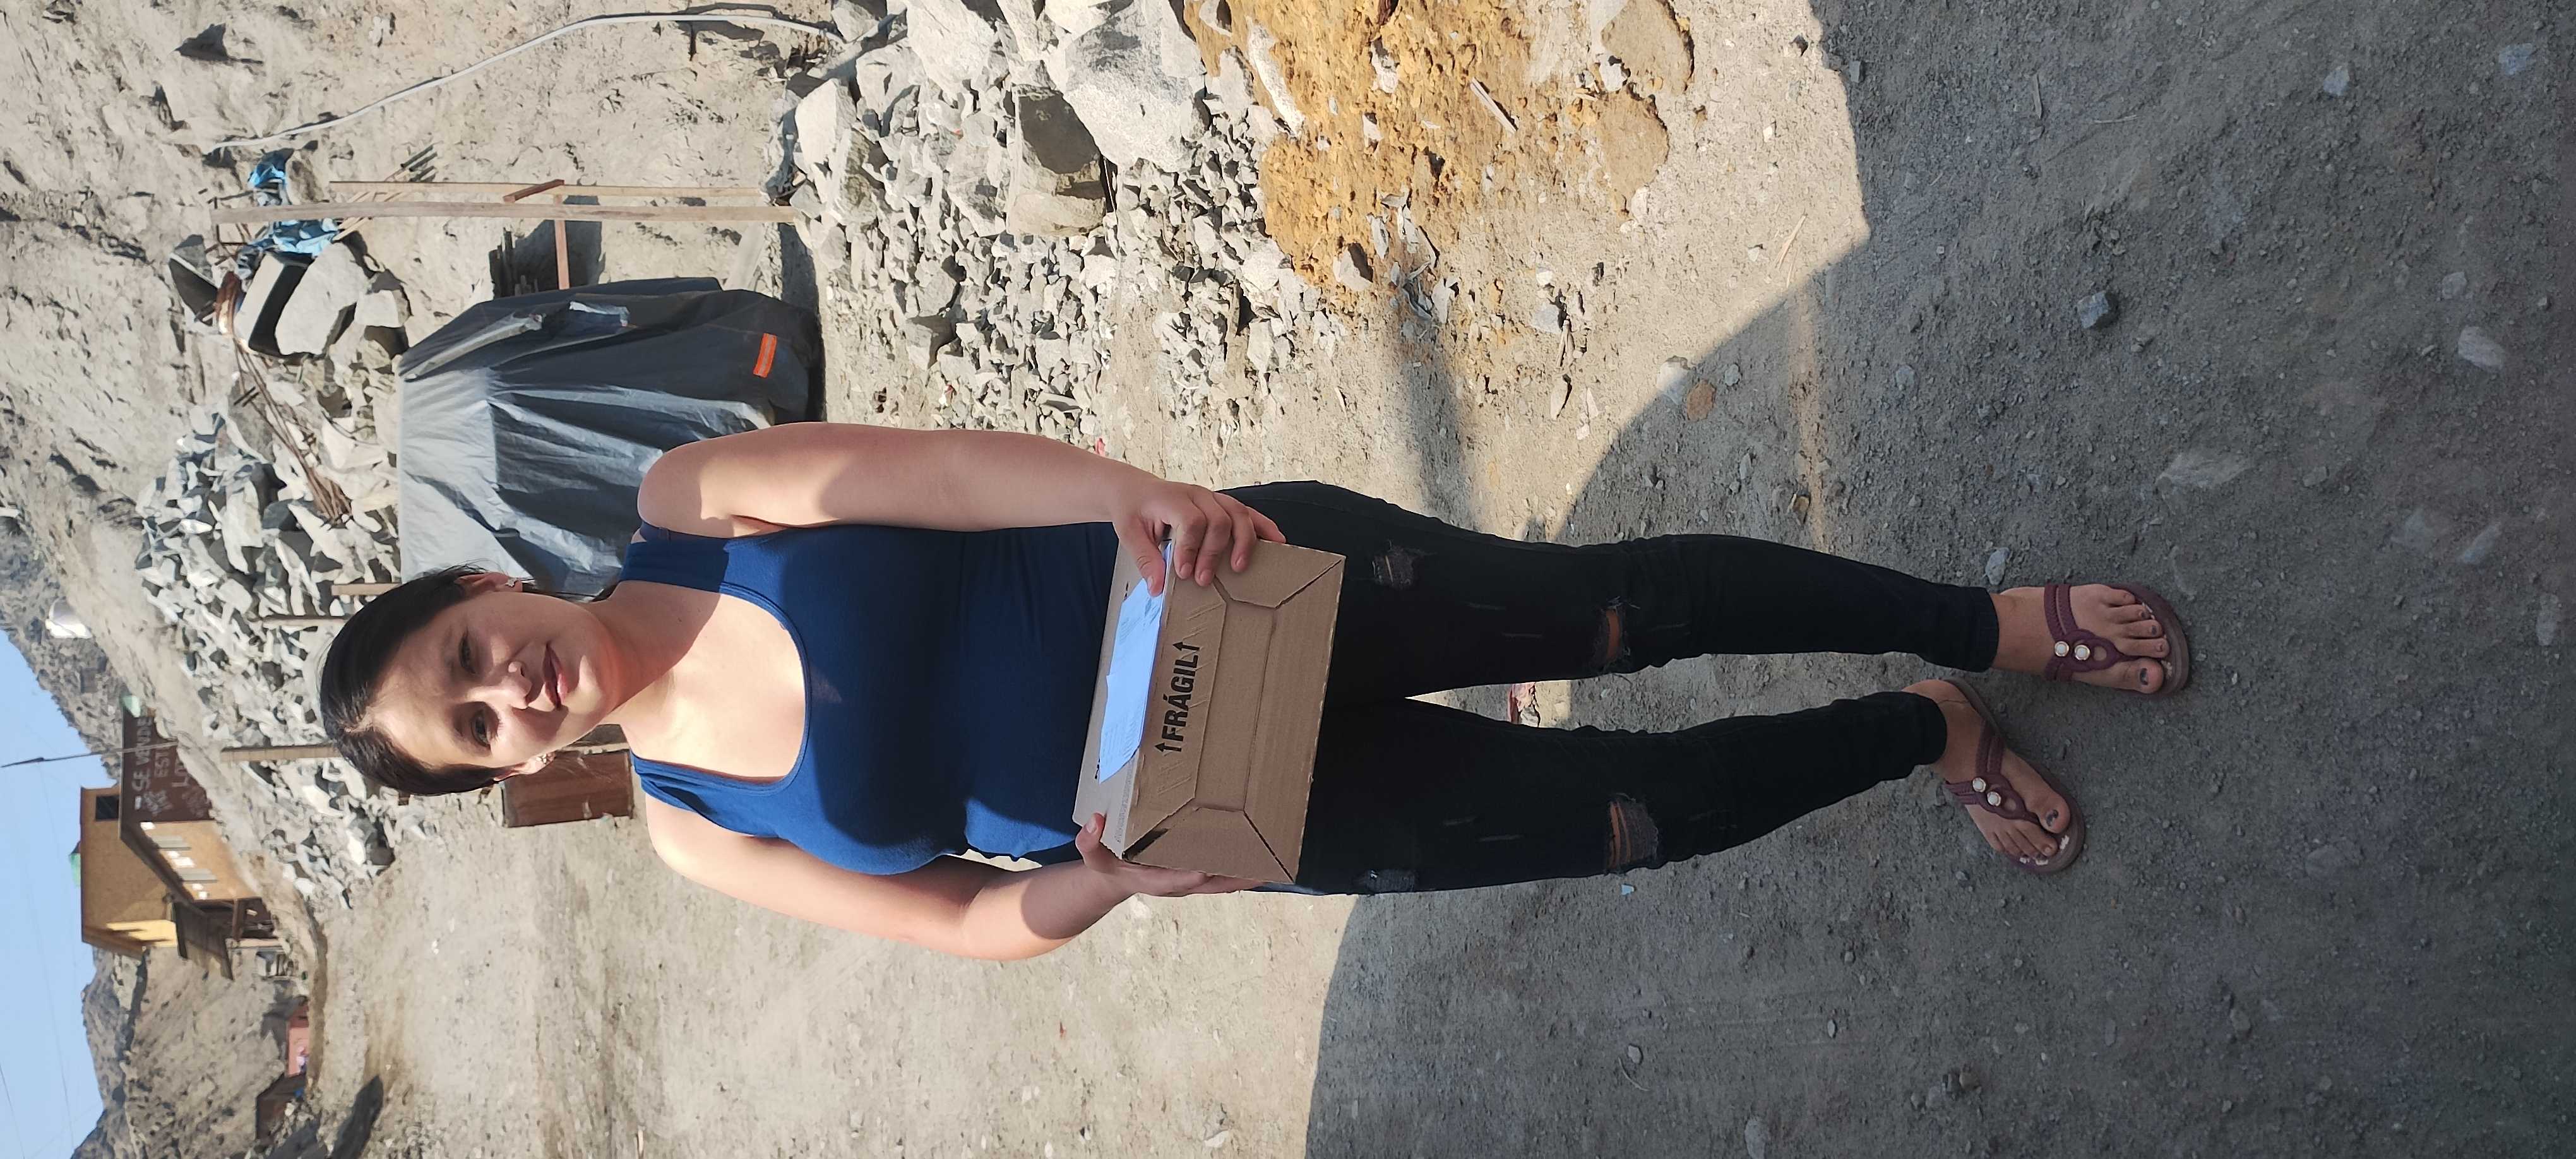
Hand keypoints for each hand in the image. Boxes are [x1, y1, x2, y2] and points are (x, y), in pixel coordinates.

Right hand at [1074, 814, 1263, 896]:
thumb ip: (1090, 842)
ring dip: (1246, 874)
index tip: (1203, 870)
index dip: (1188, 876)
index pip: (1174, 879)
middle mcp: (1178, 882)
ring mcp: (1190, 880)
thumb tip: (1095, 820)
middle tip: (1262, 868)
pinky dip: (1241, 868)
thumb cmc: (1108, 866)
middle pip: (1212, 885)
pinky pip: (1223, 873)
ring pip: (1223, 881)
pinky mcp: (1197, 873)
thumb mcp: (1093, 857)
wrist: (1117, 881)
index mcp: (1154, 880)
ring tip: (1275, 862)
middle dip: (1235, 878)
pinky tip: (1263, 857)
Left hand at [1108, 478, 1285, 593]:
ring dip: (1243, 541)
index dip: (1192, 548)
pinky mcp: (1221, 504)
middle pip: (1219, 519)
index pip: (1192, 520)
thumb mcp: (1129, 533)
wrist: (1135, 490)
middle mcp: (1196, 494)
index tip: (1183, 573)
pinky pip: (1247, 512)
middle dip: (1214, 552)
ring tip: (1239, 567)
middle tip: (1203, 579)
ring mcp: (1212, 497)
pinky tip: (1276, 541)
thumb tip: (1158, 588)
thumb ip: (1145, 558)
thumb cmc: (1133, 511)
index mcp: (1172, 499)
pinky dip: (1263, 526)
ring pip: (1238, 513)